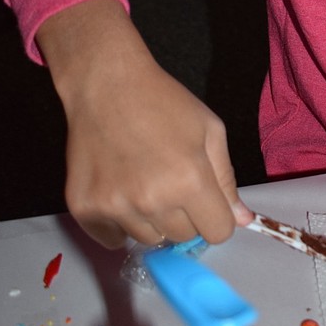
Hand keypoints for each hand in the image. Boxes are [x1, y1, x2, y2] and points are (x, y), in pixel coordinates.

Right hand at [38, 0, 253, 248]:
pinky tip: (119, 192)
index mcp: (189, 181)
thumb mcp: (209, 130)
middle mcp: (152, 202)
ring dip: (152, 220)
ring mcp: (115, 208)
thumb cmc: (164, 103)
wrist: (106, 85)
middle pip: (183, 238)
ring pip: (149, 240)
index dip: (217, 216)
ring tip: (143, 182)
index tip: (206, 200)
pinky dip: (119, 225)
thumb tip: (241, 221)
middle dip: (185, 216)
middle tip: (171, 182)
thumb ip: (226, 179)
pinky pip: (113, 240)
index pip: (218, 232)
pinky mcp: (84, 209)